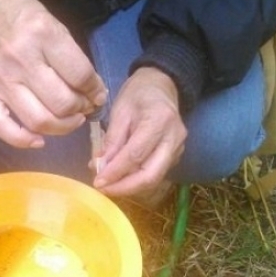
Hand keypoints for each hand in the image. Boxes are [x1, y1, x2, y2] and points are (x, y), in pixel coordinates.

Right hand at [0, 0, 106, 147]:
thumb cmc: (21, 18)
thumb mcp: (53, 24)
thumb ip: (73, 57)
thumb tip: (94, 92)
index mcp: (42, 34)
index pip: (79, 75)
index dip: (95, 90)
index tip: (97, 95)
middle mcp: (20, 59)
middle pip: (61, 102)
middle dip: (80, 110)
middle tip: (83, 108)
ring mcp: (0, 81)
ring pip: (38, 120)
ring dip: (61, 128)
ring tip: (69, 120)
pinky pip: (1, 127)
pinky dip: (22, 140)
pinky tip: (39, 140)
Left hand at [91, 67, 186, 196]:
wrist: (162, 86)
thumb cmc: (138, 94)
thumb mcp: (120, 110)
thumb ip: (112, 139)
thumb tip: (100, 166)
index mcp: (159, 120)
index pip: (135, 155)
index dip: (115, 172)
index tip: (97, 182)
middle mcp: (174, 137)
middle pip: (150, 175)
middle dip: (124, 188)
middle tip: (103, 189)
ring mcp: (178, 148)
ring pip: (154, 178)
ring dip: (129, 187)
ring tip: (108, 185)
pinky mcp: (175, 156)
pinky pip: (155, 174)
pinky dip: (136, 180)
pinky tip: (120, 179)